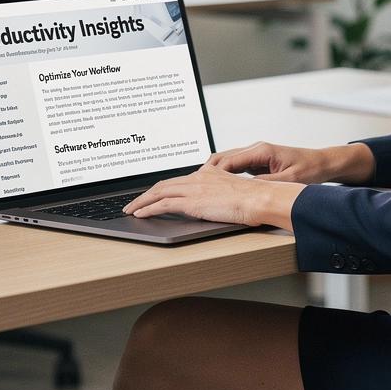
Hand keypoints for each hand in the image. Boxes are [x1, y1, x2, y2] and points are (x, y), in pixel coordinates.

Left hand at [123, 163, 302, 230]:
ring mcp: (194, 188)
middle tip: (133, 203)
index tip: (153, 194)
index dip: (162, 188)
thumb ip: (222, 194)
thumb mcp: (236, 192)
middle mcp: (198, 178)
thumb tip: (217, 204)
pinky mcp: (192, 201)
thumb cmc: (255, 198)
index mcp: (208, 174)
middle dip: (146, 194)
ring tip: (130, 210)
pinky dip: (148, 209)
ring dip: (141, 202)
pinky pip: (163, 204)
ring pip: (158, 192)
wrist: (261, 198)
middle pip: (164, 184)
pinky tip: (140, 215)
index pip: (178, 180)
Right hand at [208, 141, 374, 185]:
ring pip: (227, 163)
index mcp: (261, 150)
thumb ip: (268, 184)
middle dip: (206, 172)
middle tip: (191, 187)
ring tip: (200, 188)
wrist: (323, 163)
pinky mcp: (258, 162)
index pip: (228, 160)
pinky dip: (224, 176)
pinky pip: (235, 168)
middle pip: (222, 159)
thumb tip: (247, 191)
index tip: (199, 184)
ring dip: (214, 174)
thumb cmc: (310, 169)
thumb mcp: (289, 180)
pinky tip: (218, 188)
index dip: (211, 173)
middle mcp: (256, 149)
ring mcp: (256, 155)